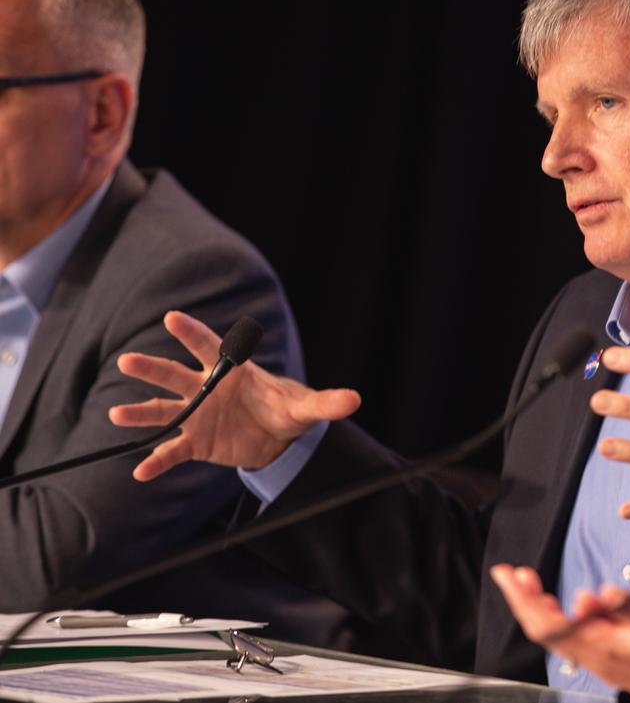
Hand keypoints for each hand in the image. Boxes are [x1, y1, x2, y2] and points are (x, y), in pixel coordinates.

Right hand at [108, 311, 359, 479]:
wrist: (277, 438)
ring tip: (116, 415)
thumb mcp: (308, 407)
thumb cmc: (287, 409)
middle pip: (175, 376)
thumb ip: (327, 402)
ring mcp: (198, 415)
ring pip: (164, 411)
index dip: (192, 332)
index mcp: (232, 372)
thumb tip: (355, 400)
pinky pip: (173, 452)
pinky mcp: (196, 442)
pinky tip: (141, 472)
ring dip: (141, 413)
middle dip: (153, 368)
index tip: (172, 316)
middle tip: (126, 361)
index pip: (210, 347)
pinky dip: (158, 461)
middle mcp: (208, 389)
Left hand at [491, 564, 629, 702]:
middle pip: (547, 630)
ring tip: (523, 579)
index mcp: (610, 649)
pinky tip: (552, 598)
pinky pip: (571, 637)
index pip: (554, 628)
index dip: (531, 603)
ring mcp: (602, 659)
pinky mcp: (609, 657)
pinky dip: (556, 614)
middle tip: (510, 573)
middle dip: (525, 600)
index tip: (515, 575)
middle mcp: (599, 657)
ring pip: (556, 634)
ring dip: (536, 605)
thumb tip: (608, 592)